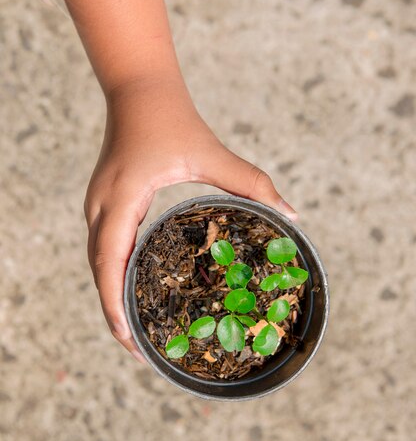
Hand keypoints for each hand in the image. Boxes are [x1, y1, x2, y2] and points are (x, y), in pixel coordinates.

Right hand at [84, 74, 296, 360]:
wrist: (138, 89)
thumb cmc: (173, 119)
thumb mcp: (212, 154)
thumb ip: (252, 183)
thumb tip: (292, 215)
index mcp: (122, 201)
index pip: (109, 265)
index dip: (115, 306)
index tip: (130, 339)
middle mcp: (100, 209)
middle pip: (99, 274)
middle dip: (114, 315)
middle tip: (141, 351)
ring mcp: (97, 207)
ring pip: (97, 265)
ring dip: (111, 298)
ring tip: (134, 331)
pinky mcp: (104, 205)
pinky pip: (103, 250)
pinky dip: (113, 277)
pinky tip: (131, 292)